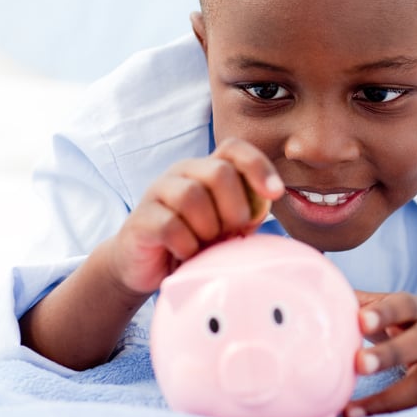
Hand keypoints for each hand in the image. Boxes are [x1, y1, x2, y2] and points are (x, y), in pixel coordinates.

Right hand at [107, 138, 283, 295]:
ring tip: (205, 245)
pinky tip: (186, 255)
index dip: (258, 166)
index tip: (275, 193)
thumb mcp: (227, 226)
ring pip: (192, 196)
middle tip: (231, 234)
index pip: (235, 148)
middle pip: (219, 172)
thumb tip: (267, 200)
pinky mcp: (141, 218)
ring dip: (208, 228)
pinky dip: (187, 246)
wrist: (148, 267)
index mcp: (207, 169)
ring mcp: (158, 191)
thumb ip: (247, 211)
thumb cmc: (195, 242)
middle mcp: (182, 172)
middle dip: (234, 209)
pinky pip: (171, 226)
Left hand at [343, 291, 416, 416]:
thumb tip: (320, 293)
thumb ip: (363, 302)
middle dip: (389, 355)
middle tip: (358, 364)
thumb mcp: (396, 305)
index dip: (383, 313)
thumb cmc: (415, 322)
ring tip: (351, 411)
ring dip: (388, 400)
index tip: (359, 321)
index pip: (403, 306)